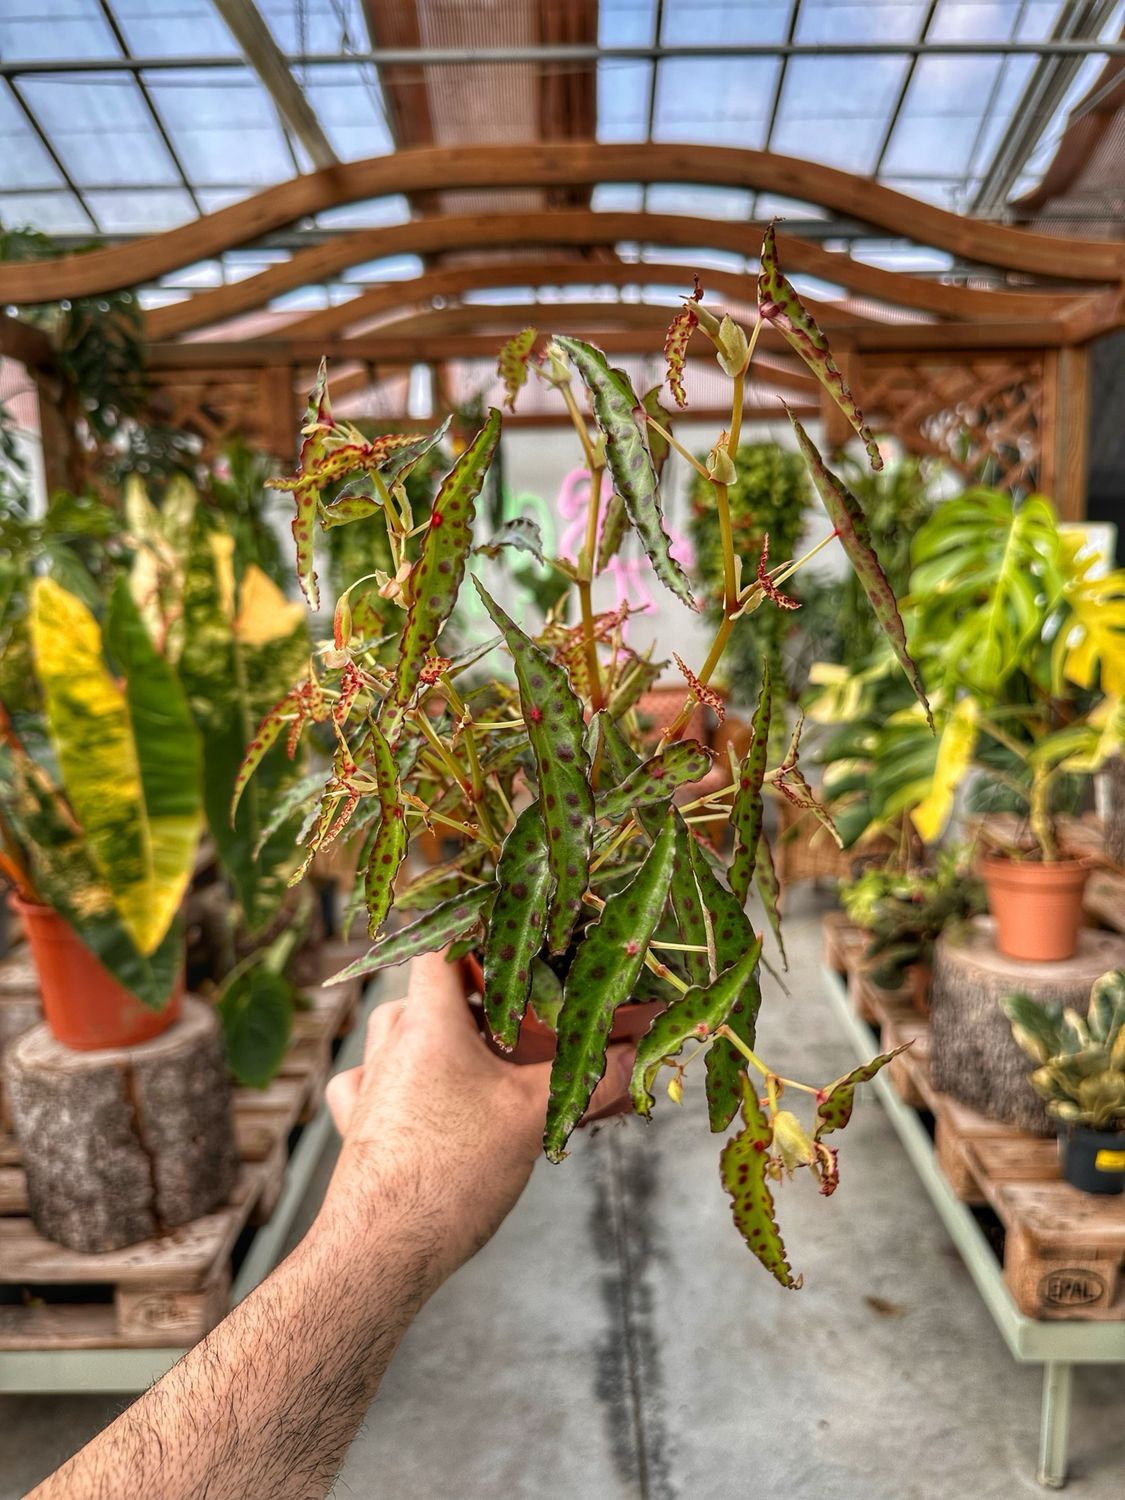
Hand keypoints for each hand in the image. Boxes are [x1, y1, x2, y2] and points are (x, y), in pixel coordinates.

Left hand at [321, 951, 631, 1287]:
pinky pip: (372, 1080)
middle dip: (473, 998)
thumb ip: (585, 1080)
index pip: (439, 945)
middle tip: (518, 1017)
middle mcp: (389, 1042)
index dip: (474, 932)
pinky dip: (399, 1079)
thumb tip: (632, 1054)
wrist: (380, 1251)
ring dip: (437, 1037)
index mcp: (429, 1022)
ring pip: (398, 1033)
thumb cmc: (453, 1174)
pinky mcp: (355, 1124)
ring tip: (480, 1060)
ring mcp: (366, 1084)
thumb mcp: (533, 1119)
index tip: (513, 941)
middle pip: (426, 991)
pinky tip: (424, 1100)